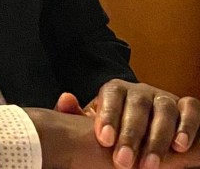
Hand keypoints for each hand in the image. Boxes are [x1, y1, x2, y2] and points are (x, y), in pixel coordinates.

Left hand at [27, 107, 199, 168]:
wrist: (146, 130)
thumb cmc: (116, 129)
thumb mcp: (98, 125)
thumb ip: (77, 115)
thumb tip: (65, 98)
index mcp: (116, 90)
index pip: (111, 96)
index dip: (109, 116)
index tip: (105, 141)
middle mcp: (140, 91)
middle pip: (137, 105)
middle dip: (131, 135)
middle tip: (123, 162)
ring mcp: (164, 97)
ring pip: (164, 109)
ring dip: (158, 138)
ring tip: (150, 165)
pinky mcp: (186, 107)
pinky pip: (190, 109)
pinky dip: (187, 125)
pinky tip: (180, 146)